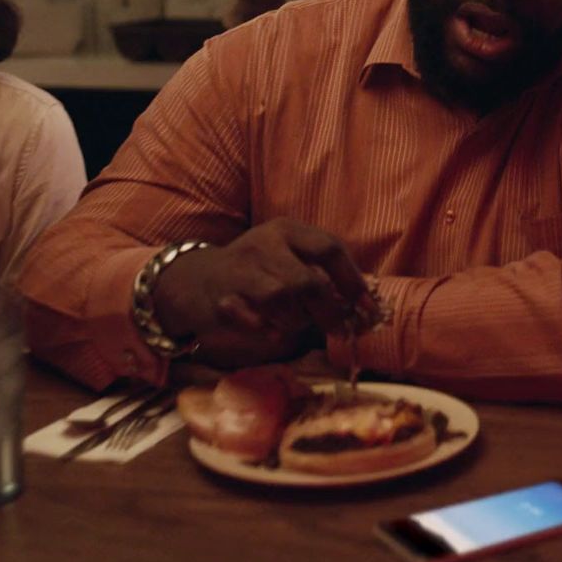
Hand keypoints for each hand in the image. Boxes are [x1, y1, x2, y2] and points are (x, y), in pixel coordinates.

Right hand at [151, 219, 376, 365]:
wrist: (195, 280)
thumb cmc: (256, 272)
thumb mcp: (287, 257)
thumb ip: (321, 274)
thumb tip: (365, 306)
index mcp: (286, 231)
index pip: (328, 248)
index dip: (352, 280)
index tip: (367, 307)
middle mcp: (262, 245)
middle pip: (307, 281)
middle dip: (329, 311)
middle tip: (339, 329)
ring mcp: (238, 271)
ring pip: (281, 300)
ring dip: (296, 321)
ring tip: (296, 324)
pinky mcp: (220, 299)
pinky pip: (252, 319)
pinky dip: (267, 329)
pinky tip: (270, 330)